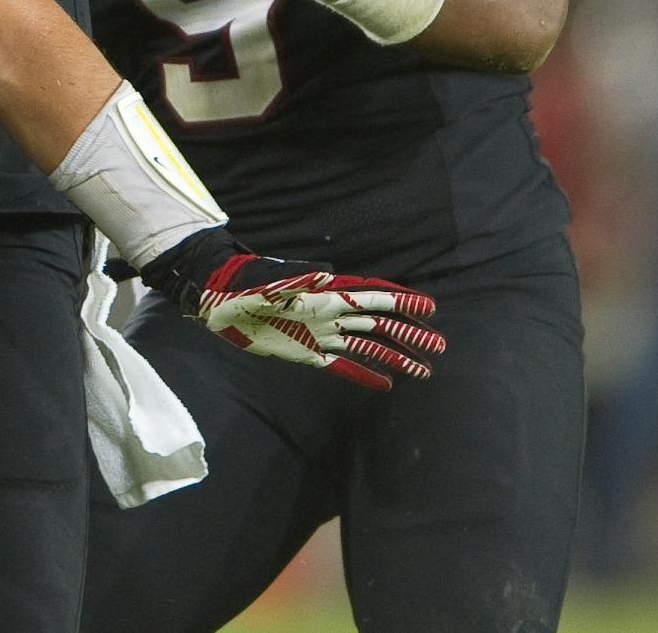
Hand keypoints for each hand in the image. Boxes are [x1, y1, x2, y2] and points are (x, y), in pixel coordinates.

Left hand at [140, 230, 444, 390]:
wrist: (217, 300)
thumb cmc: (244, 285)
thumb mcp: (268, 281)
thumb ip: (296, 278)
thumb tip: (325, 272)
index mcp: (325, 294)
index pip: (371, 296)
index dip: (400, 300)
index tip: (428, 307)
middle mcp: (330, 313)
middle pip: (378, 323)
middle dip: (409, 333)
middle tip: (439, 345)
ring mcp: (321, 334)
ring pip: (368, 346)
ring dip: (396, 356)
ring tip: (424, 370)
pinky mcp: (307, 352)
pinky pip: (344, 365)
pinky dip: (365, 374)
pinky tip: (387, 385)